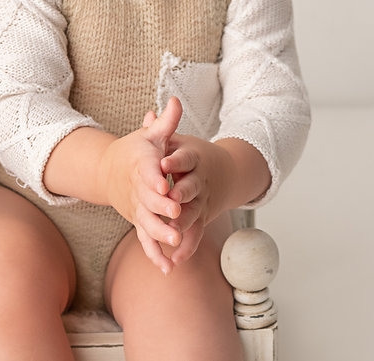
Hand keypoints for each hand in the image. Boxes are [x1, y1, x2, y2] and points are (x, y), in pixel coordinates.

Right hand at [100, 96, 183, 272]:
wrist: (108, 171)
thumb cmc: (137, 151)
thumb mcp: (150, 135)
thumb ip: (166, 122)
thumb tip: (175, 100)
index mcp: (141, 164)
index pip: (148, 171)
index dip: (156, 177)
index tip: (165, 184)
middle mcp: (136, 188)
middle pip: (147, 199)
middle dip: (161, 208)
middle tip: (176, 214)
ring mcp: (136, 207)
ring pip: (146, 222)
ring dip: (160, 234)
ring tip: (175, 242)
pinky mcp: (137, 221)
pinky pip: (145, 239)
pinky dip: (155, 254)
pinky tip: (168, 268)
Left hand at [160, 135, 232, 266]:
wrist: (225, 172)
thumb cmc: (191, 155)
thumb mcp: (178, 140)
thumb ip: (163, 130)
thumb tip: (149, 113)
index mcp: (193, 159)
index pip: (184, 158)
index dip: (174, 162)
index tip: (162, 164)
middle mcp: (200, 182)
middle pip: (191, 189)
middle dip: (181, 195)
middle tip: (170, 203)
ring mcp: (202, 202)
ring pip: (193, 215)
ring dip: (183, 225)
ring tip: (171, 234)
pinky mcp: (202, 219)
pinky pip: (195, 235)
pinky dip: (186, 247)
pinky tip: (174, 260)